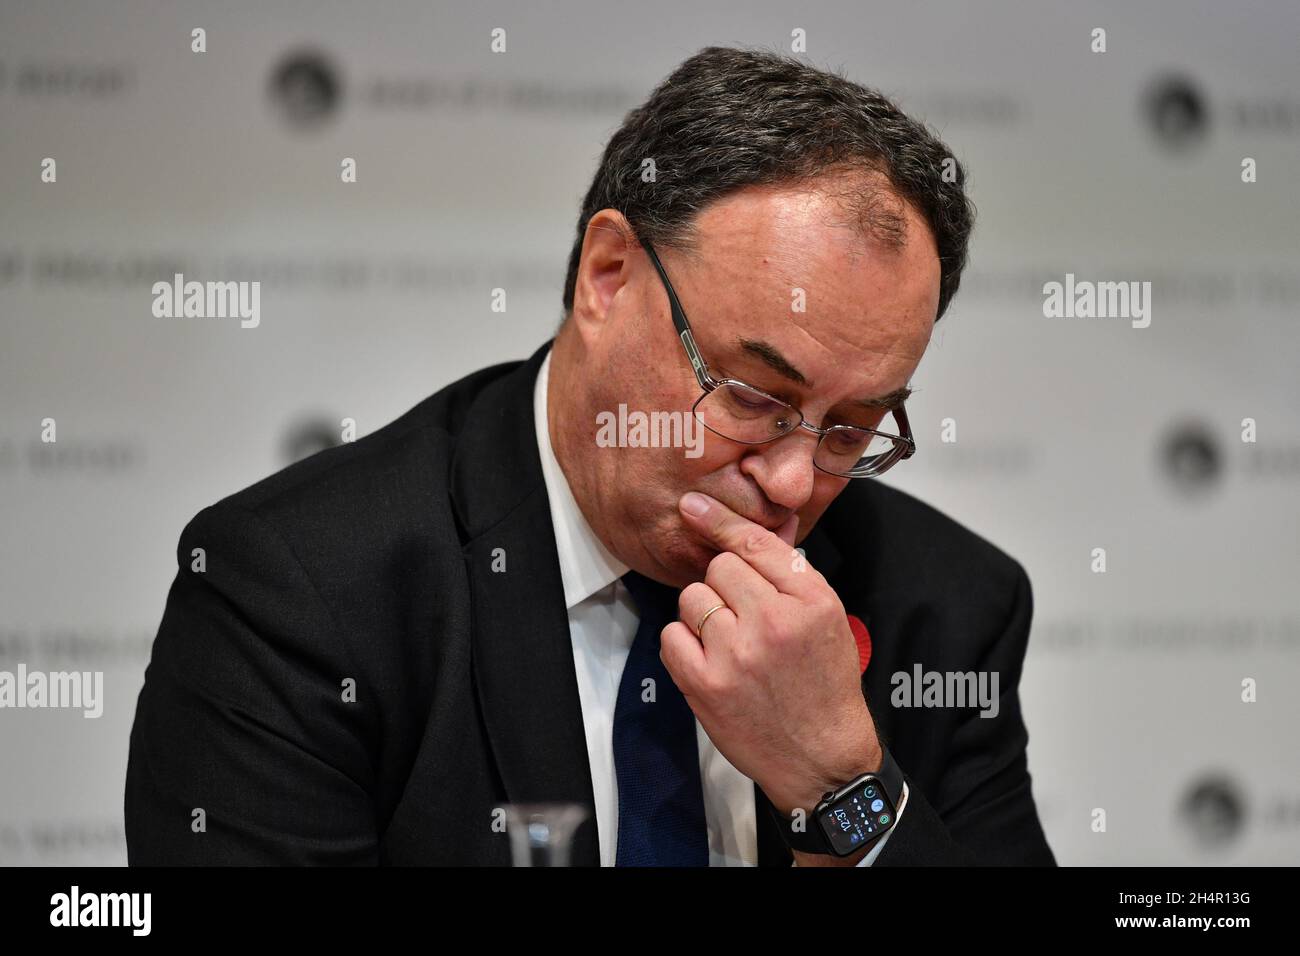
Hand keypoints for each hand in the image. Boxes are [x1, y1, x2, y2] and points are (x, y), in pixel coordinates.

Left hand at [660, 490, 882, 819]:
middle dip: (725, 586)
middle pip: (719, 567)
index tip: (692, 506)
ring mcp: (736, 653)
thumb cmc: (824, 685)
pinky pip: (671, 635)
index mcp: (809, 600)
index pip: (754, 543)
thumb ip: (792, 572)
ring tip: (730, 643)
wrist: (822, 757)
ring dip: (704, 615)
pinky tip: (710, 661)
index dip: (720, 522)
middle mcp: (774, 621)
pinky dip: (683, 644)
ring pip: (693, 597)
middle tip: (743, 617)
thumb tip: (764, 523)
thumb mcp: (828, 618)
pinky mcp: (706, 684)